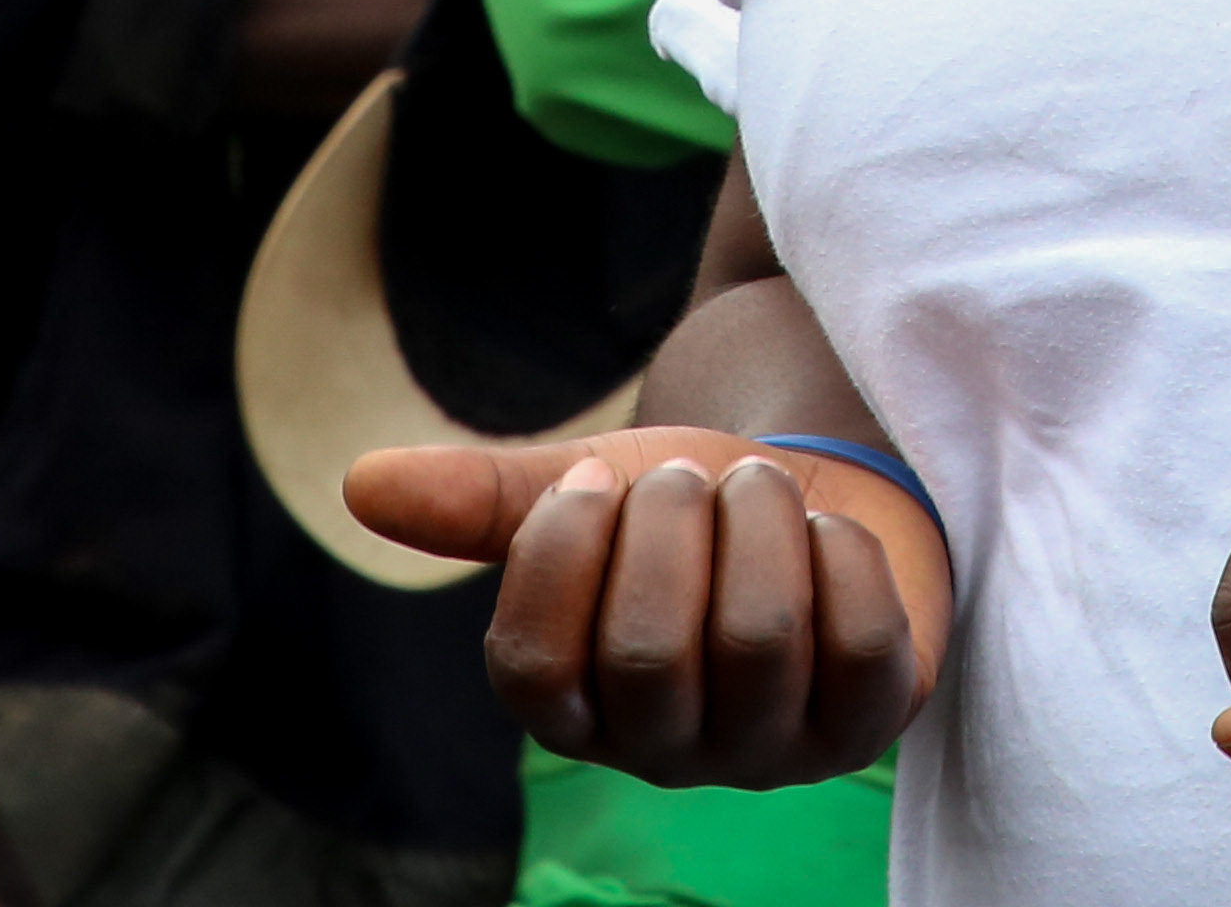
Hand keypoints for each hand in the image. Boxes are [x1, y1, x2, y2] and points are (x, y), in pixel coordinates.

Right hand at [345, 427, 939, 786]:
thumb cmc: (688, 510)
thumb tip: (359, 483)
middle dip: (672, 521)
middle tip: (690, 478)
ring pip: (758, 637)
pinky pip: (859, 636)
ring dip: (758, 520)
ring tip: (757, 490)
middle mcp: (668, 753)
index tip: (598, 478)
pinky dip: (841, 549)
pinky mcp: (871, 722)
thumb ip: (483, 499)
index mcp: (577, 710)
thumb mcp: (588, 489)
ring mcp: (774, 749)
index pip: (531, 667)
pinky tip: (827, 535)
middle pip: (650, 650)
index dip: (560, 554)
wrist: (820, 492)